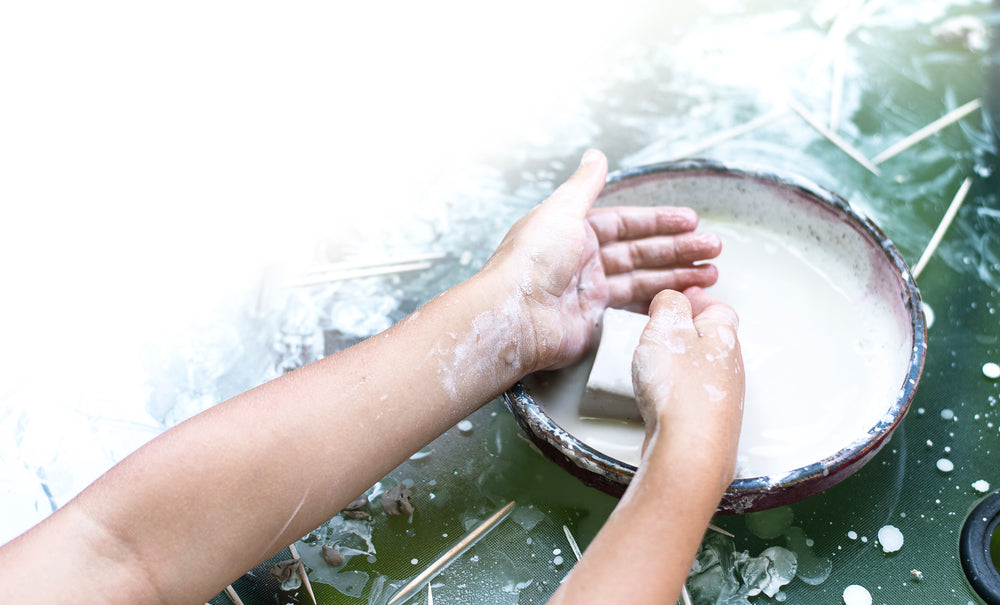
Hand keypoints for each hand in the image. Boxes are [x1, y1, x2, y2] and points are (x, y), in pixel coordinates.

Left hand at [481, 150, 720, 372]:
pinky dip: (658, 301)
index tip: (691, 221)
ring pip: (641, 279)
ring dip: (676, 275)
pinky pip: (632, 307)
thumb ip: (584, 184)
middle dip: (677, 249)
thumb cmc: (529, 262)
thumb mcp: (561, 211)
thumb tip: (596, 155)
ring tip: (710, 274)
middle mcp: (580, 259)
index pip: (625, 223)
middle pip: (639, 251)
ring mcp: (587, 290)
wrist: (515, 316)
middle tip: (712, 248)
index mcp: (573, 231)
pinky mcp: (592, 319)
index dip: (659, 221)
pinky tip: (681, 298)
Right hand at [631, 287, 743, 488]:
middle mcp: (729, 366)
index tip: (683, 297)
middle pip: (712, 339)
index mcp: (723, 337)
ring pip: (703, 368)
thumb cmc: (680, 390)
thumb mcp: (665, 329)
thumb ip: (669, 305)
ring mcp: (722, 397)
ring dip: (683, 361)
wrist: (690, 449)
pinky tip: (661, 395)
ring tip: (657, 361)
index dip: (699, 300)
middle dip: (688, 331)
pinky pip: (693, 394)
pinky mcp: (708, 421)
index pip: (719, 308)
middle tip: (664, 328)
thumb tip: (672, 299)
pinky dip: (679, 388)